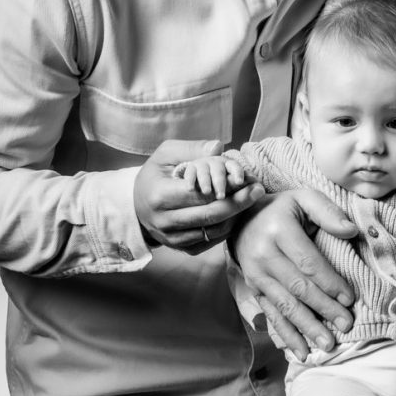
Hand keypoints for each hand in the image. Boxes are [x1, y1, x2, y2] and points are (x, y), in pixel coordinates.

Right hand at [134, 140, 263, 253]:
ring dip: (236, 215)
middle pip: (210, 214)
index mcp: (159, 196)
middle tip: (258, 189)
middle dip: (239, 202)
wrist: (137, 207)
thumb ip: (192, 148)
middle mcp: (164, 222)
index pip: (199, 193)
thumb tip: (218, 147)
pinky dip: (227, 226)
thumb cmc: (155, 176)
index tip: (247, 177)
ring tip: (251, 198)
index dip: (225, 185)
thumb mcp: (165, 154)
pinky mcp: (182, 249)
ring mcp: (173, 239)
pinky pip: (212, 240)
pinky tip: (237, 211)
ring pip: (214, 230)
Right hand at [235, 190, 358, 359]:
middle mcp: (263, 255)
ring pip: (285, 305)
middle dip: (323, 309)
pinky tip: (301, 351)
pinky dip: (287, 335)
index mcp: (279, 231)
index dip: (329, 282)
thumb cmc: (281, 208)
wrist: (239, 217)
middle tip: (345, 325)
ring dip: (307, 327)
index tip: (349, 299)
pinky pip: (272, 315)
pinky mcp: (253, 289)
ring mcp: (256, 275)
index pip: (308, 262)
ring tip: (327, 344)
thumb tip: (351, 231)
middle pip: (298, 288)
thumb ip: (327, 211)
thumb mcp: (303, 198)